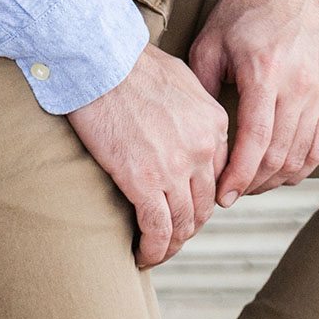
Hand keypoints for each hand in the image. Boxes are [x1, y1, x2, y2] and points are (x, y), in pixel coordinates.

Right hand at [68, 43, 228, 267]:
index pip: (218, 177)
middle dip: (188, 228)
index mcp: (215, 125)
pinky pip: (157, 229)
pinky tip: (142, 256)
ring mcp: (176, 168)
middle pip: (204, 206)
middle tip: (169, 237)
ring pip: (183, 224)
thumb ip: (192, 112)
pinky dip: (153, 249)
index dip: (201, 200)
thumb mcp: (181, 81)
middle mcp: (204, 149)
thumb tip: (184, 130)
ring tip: (155, 253)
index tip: (184, 210)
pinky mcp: (145, 182)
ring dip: (170, 246)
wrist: (100, 62)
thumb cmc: (130, 64)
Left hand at [188, 0, 318, 203]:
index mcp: (265, 73)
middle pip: (278, 156)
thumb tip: (195, 138)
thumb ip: (201, 93)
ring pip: (300, 157)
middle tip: (230, 195)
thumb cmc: (242, 13)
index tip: (222, 197)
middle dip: (252, 184)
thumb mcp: (209, 45)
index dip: (238, 177)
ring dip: (274, 180)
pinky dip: (299, 168)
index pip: (256, 142)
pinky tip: (278, 174)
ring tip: (250, 185)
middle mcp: (298, 86)